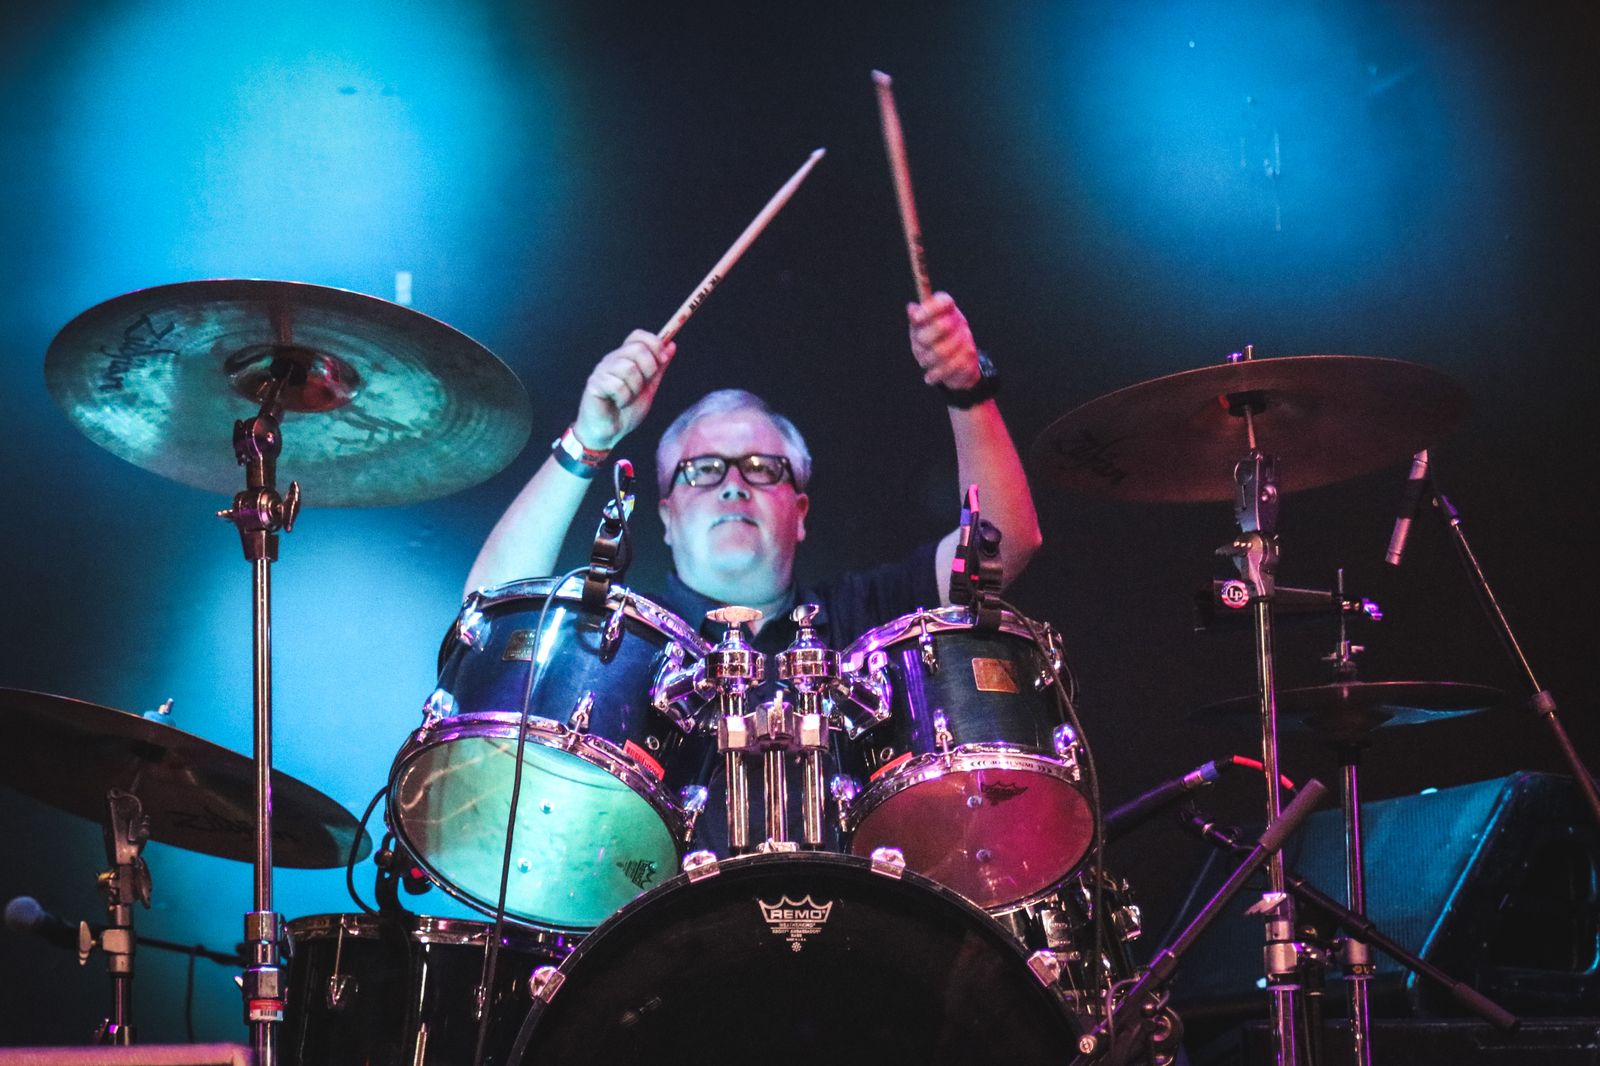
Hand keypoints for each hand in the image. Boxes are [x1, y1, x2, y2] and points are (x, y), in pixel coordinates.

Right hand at [573, 330, 676, 450]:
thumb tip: (671, 345)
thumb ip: (659, 367)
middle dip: (649, 370)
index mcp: (625, 357)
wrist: (610, 432)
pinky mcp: (594, 383)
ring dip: (635, 389)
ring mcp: (602, 370)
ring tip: (627, 399)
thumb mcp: (649, 387)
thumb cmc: (626, 411)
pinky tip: (618, 404)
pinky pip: (618, 385)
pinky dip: (624, 399)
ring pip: (629, 368)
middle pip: (637, 348)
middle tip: (641, 387)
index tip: (663, 359)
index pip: (638, 335)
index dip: (654, 343)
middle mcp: (612, 360)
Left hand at [907, 292, 980, 388]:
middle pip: (942, 326)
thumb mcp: (921, 329)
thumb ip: (916, 318)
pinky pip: (949, 367)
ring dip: (927, 359)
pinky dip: (935, 374)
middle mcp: (959, 322)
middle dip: (925, 339)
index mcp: (948, 310)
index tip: (916, 318)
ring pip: (942, 350)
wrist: (956, 367)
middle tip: (918, 345)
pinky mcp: (969, 358)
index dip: (930, 309)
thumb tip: (911, 308)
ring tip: (924, 362)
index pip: (944, 301)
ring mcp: (967, 340)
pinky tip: (929, 377)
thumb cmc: (933, 341)